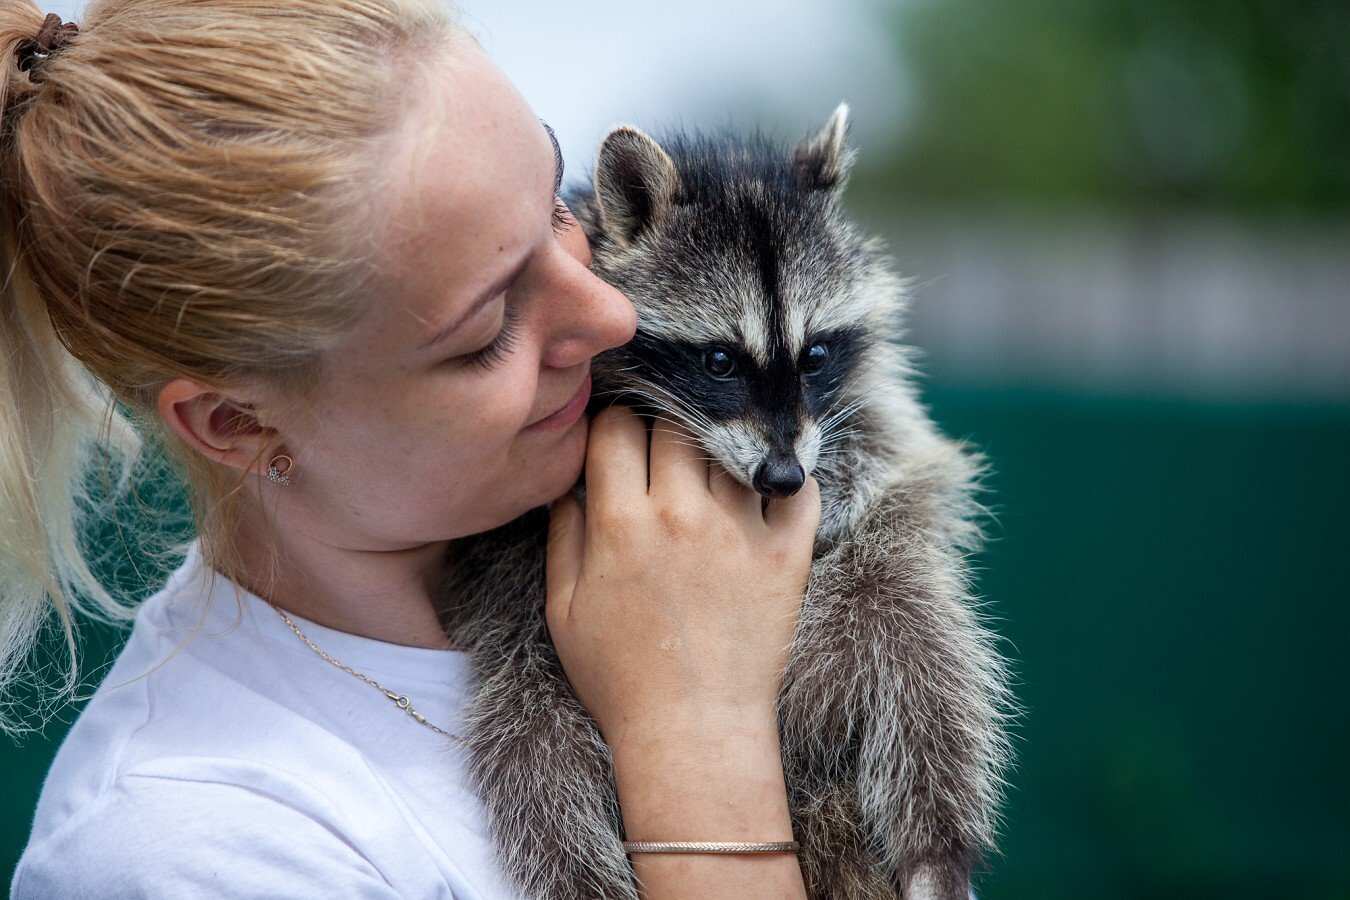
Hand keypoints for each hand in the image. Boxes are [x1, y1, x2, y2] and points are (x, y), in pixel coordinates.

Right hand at [544, 406, 821, 750]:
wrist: (693, 730)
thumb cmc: (620, 677)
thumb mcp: (565, 608)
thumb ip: (565, 535)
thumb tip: (570, 484)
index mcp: (621, 524)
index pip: (615, 428)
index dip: (612, 425)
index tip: (617, 441)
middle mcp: (682, 515)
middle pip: (675, 424)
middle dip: (662, 427)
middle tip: (662, 450)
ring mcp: (741, 531)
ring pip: (732, 444)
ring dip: (718, 447)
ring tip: (711, 468)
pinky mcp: (788, 554)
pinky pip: (798, 487)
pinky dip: (786, 475)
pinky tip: (765, 485)